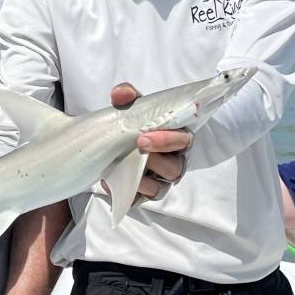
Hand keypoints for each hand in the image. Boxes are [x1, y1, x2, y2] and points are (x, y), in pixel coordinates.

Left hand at [111, 83, 192, 198]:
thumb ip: (128, 97)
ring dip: (143, 179)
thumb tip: (121, 93)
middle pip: (174, 168)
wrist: (114, 143)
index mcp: (176, 139)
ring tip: (124, 166)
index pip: (184, 140)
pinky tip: (110, 181)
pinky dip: (126, 192)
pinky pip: (139, 200)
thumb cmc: (133, 124)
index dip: (168, 139)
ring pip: (159, 188)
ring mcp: (159, 182)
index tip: (144, 136)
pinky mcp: (143, 195)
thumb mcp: (131, 108)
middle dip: (156, 159)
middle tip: (136, 146)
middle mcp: (172, 163)